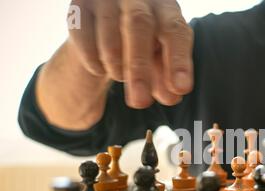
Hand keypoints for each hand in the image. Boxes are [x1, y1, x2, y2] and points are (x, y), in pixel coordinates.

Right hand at [69, 0, 193, 107]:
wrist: (104, 28)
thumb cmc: (144, 45)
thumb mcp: (159, 62)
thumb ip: (166, 79)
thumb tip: (172, 97)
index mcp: (166, 7)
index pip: (175, 30)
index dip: (179, 61)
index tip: (181, 89)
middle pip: (140, 25)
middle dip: (140, 69)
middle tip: (140, 103)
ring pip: (110, 37)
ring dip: (117, 68)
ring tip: (120, 76)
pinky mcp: (79, 6)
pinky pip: (84, 39)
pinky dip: (94, 62)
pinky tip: (100, 68)